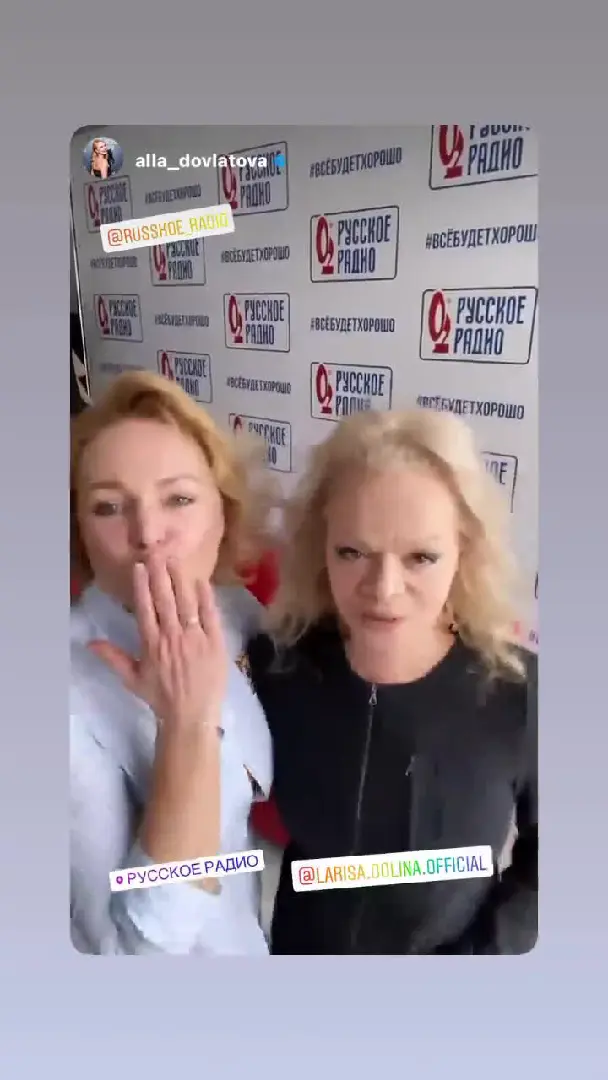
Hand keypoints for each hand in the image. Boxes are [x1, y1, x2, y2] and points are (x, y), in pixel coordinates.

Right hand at [88, 557, 227, 728]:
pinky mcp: (215, 642)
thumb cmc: (161, 697)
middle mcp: (173, 636)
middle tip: (157, 552)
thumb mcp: (133, 679)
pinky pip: (210, 615)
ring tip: (176, 560)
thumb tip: (89, 642)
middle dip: (160, 574)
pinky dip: (206, 598)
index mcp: (152, 644)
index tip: (139, 566)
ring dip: (180, 580)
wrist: (192, 716)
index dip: (142, 586)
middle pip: (165, 599)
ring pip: (186, 603)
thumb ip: (113, 658)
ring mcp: (196, 638)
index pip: (145, 608)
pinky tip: (202, 581)